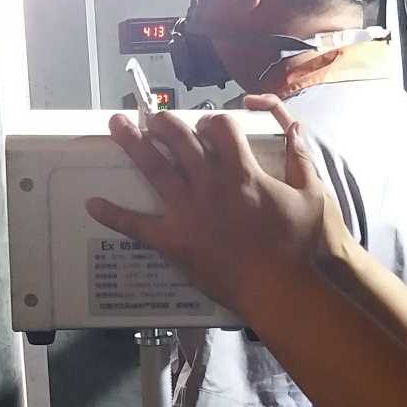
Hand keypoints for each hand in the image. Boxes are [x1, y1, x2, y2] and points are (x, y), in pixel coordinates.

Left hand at [86, 103, 329, 322]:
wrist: (280, 288)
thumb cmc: (298, 246)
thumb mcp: (313, 197)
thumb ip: (303, 160)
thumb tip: (296, 129)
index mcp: (242, 171)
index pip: (221, 129)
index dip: (211, 120)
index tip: (207, 124)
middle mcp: (210, 184)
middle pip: (180, 139)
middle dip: (165, 122)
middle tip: (154, 117)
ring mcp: (188, 211)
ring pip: (154, 168)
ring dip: (133, 143)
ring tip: (116, 125)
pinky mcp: (174, 240)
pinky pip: (138, 225)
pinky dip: (114, 214)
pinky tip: (93, 204)